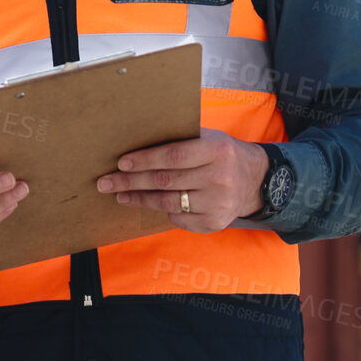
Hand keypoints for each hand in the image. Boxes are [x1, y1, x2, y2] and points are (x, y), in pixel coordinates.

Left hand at [96, 128, 267, 232]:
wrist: (255, 180)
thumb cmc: (222, 154)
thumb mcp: (209, 137)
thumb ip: (182, 139)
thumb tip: (137, 138)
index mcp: (217, 150)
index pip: (173, 156)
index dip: (144, 160)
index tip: (121, 163)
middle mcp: (219, 178)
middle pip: (165, 182)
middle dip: (131, 182)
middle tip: (105, 182)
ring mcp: (218, 204)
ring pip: (168, 203)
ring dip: (139, 199)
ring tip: (120, 194)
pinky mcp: (214, 223)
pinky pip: (178, 218)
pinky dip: (162, 210)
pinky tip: (149, 203)